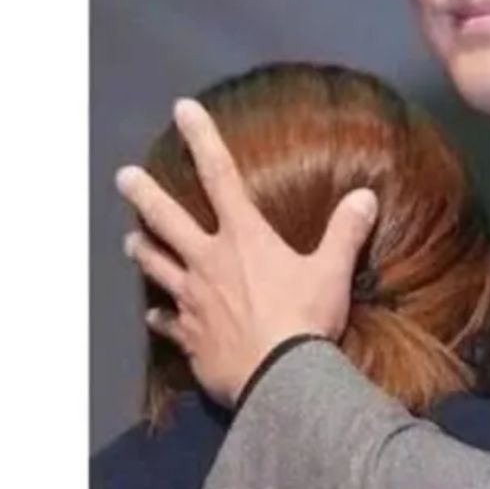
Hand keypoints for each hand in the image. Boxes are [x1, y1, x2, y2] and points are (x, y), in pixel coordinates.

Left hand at [116, 98, 377, 404]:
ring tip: (130, 241)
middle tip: (123, 176)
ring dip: (144, 252)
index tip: (182, 110)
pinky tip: (153, 315)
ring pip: (159, 268)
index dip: (202, 138)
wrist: (280, 378)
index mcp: (243, 239)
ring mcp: (194, 301)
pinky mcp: (191, 337)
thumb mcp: (333, 272)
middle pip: (167, 220)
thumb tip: (365, 196)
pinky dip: (161, 318)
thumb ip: (345, 232)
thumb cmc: (305, 319)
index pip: (220, 176)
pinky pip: (169, 324)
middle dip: (145, 194)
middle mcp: (208, 263)